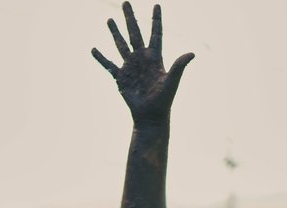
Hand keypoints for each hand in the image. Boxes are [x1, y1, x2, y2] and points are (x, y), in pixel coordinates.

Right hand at [93, 3, 194, 125]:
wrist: (151, 117)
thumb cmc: (163, 101)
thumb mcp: (172, 82)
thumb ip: (179, 66)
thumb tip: (193, 53)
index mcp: (154, 58)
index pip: (156, 34)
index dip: (156, 20)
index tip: (157, 5)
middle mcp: (142, 59)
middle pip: (134, 33)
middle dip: (130, 18)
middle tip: (126, 2)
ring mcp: (130, 67)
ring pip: (121, 45)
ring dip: (115, 32)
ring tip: (109, 19)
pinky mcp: (121, 77)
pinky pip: (109, 65)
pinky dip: (101, 58)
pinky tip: (93, 49)